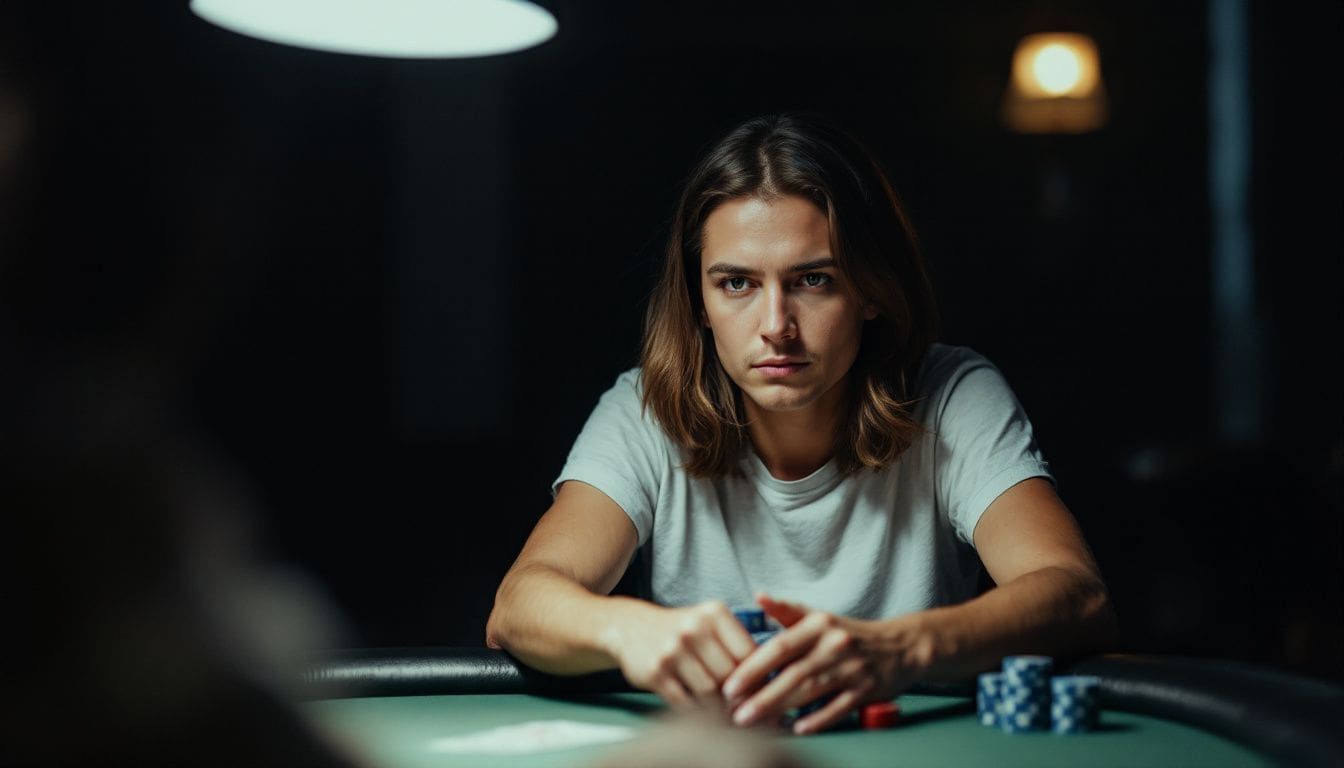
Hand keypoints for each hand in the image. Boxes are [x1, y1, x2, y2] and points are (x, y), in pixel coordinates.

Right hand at [608, 600, 757, 709]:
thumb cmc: (681, 630)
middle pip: (731, 676)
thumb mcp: (709, 623)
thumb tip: (771, 682)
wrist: (630, 627)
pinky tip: (701, 713)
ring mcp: (672, 651)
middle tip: (747, 711)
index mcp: (714, 613)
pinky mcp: (655, 673)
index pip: (749, 653)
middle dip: (740, 697)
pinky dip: (696, 712)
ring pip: (710, 693)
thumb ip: (737, 646)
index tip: (765, 692)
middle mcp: (693, 629)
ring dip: (720, 709)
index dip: (759, 677)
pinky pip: (685, 703)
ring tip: (727, 714)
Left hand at [721, 594, 926, 733]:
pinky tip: (797, 728)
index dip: (753, 666)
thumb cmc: (849, 634)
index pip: (781, 646)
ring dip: (781, 708)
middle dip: (761, 694)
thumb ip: (787, 611)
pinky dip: (818, 719)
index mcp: (819, 625)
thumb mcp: (820, 617)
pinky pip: (839, 708)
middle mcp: (835, 644)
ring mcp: (852, 668)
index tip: (729, 685)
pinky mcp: (867, 689)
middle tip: (734, 712)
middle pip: (793, 672)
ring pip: (811, 691)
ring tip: (754, 722)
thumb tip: (758, 596)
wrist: (900, 646)